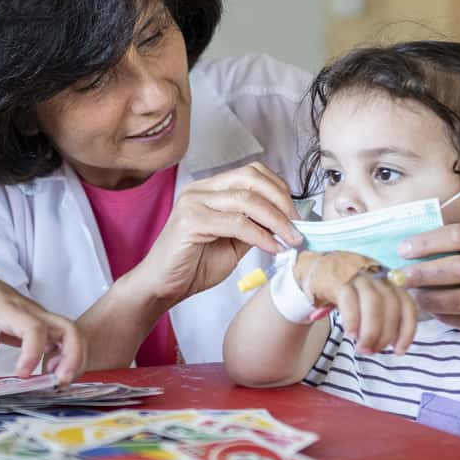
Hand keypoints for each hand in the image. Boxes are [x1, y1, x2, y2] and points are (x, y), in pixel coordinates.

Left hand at [0, 277, 85, 389]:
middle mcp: (36, 314)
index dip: (32, 353)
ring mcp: (46, 320)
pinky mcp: (50, 328)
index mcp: (13, 312)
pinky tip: (52, 373)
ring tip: (58, 381)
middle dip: (72, 356)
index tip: (22, 374)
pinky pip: (68, 341)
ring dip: (74, 360)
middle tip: (60, 380)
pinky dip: (68, 359)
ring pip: (74, 335)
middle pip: (68, 328)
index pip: (33, 329)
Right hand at [129, 162, 300, 304]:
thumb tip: (286, 223)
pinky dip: (261, 236)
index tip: (297, 213)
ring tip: (291, 239)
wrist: (161, 287)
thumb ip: (254, 227)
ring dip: (277, 220)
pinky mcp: (191, 221)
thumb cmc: (193, 266)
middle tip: (298, 225)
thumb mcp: (232, 243)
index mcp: (208, 189)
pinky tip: (273, 249)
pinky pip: (237, 224)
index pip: (251, 172)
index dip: (279, 188)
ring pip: (247, 200)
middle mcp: (199, 190)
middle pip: (251, 178)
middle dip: (282, 200)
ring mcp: (193, 202)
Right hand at [300, 253, 416, 354]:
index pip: (407, 305)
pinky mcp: (338, 279)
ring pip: (373, 303)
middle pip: (391, 306)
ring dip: (370, 331)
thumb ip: (381, 313)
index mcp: (388, 280)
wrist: (313, 268)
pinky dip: (353, 321)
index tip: (399, 350)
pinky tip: (350, 334)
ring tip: (362, 348)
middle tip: (373, 351)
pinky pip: (350, 301)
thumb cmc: (343, 287)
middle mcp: (377, 275)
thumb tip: (388, 342)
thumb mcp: (366, 295)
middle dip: (385, 335)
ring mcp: (358, 275)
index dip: (406, 330)